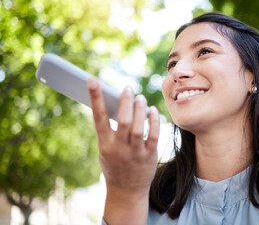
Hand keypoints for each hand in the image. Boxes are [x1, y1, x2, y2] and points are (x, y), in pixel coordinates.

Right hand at [87, 77, 159, 223]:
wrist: (126, 191)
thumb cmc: (114, 165)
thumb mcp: (105, 149)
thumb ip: (110, 130)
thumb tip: (115, 104)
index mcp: (104, 144)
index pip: (98, 117)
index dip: (95, 97)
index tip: (92, 80)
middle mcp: (119, 148)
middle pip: (123, 120)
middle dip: (125, 102)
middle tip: (128, 88)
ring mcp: (135, 153)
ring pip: (139, 127)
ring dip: (140, 109)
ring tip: (140, 98)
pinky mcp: (149, 156)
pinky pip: (153, 135)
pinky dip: (154, 121)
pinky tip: (153, 111)